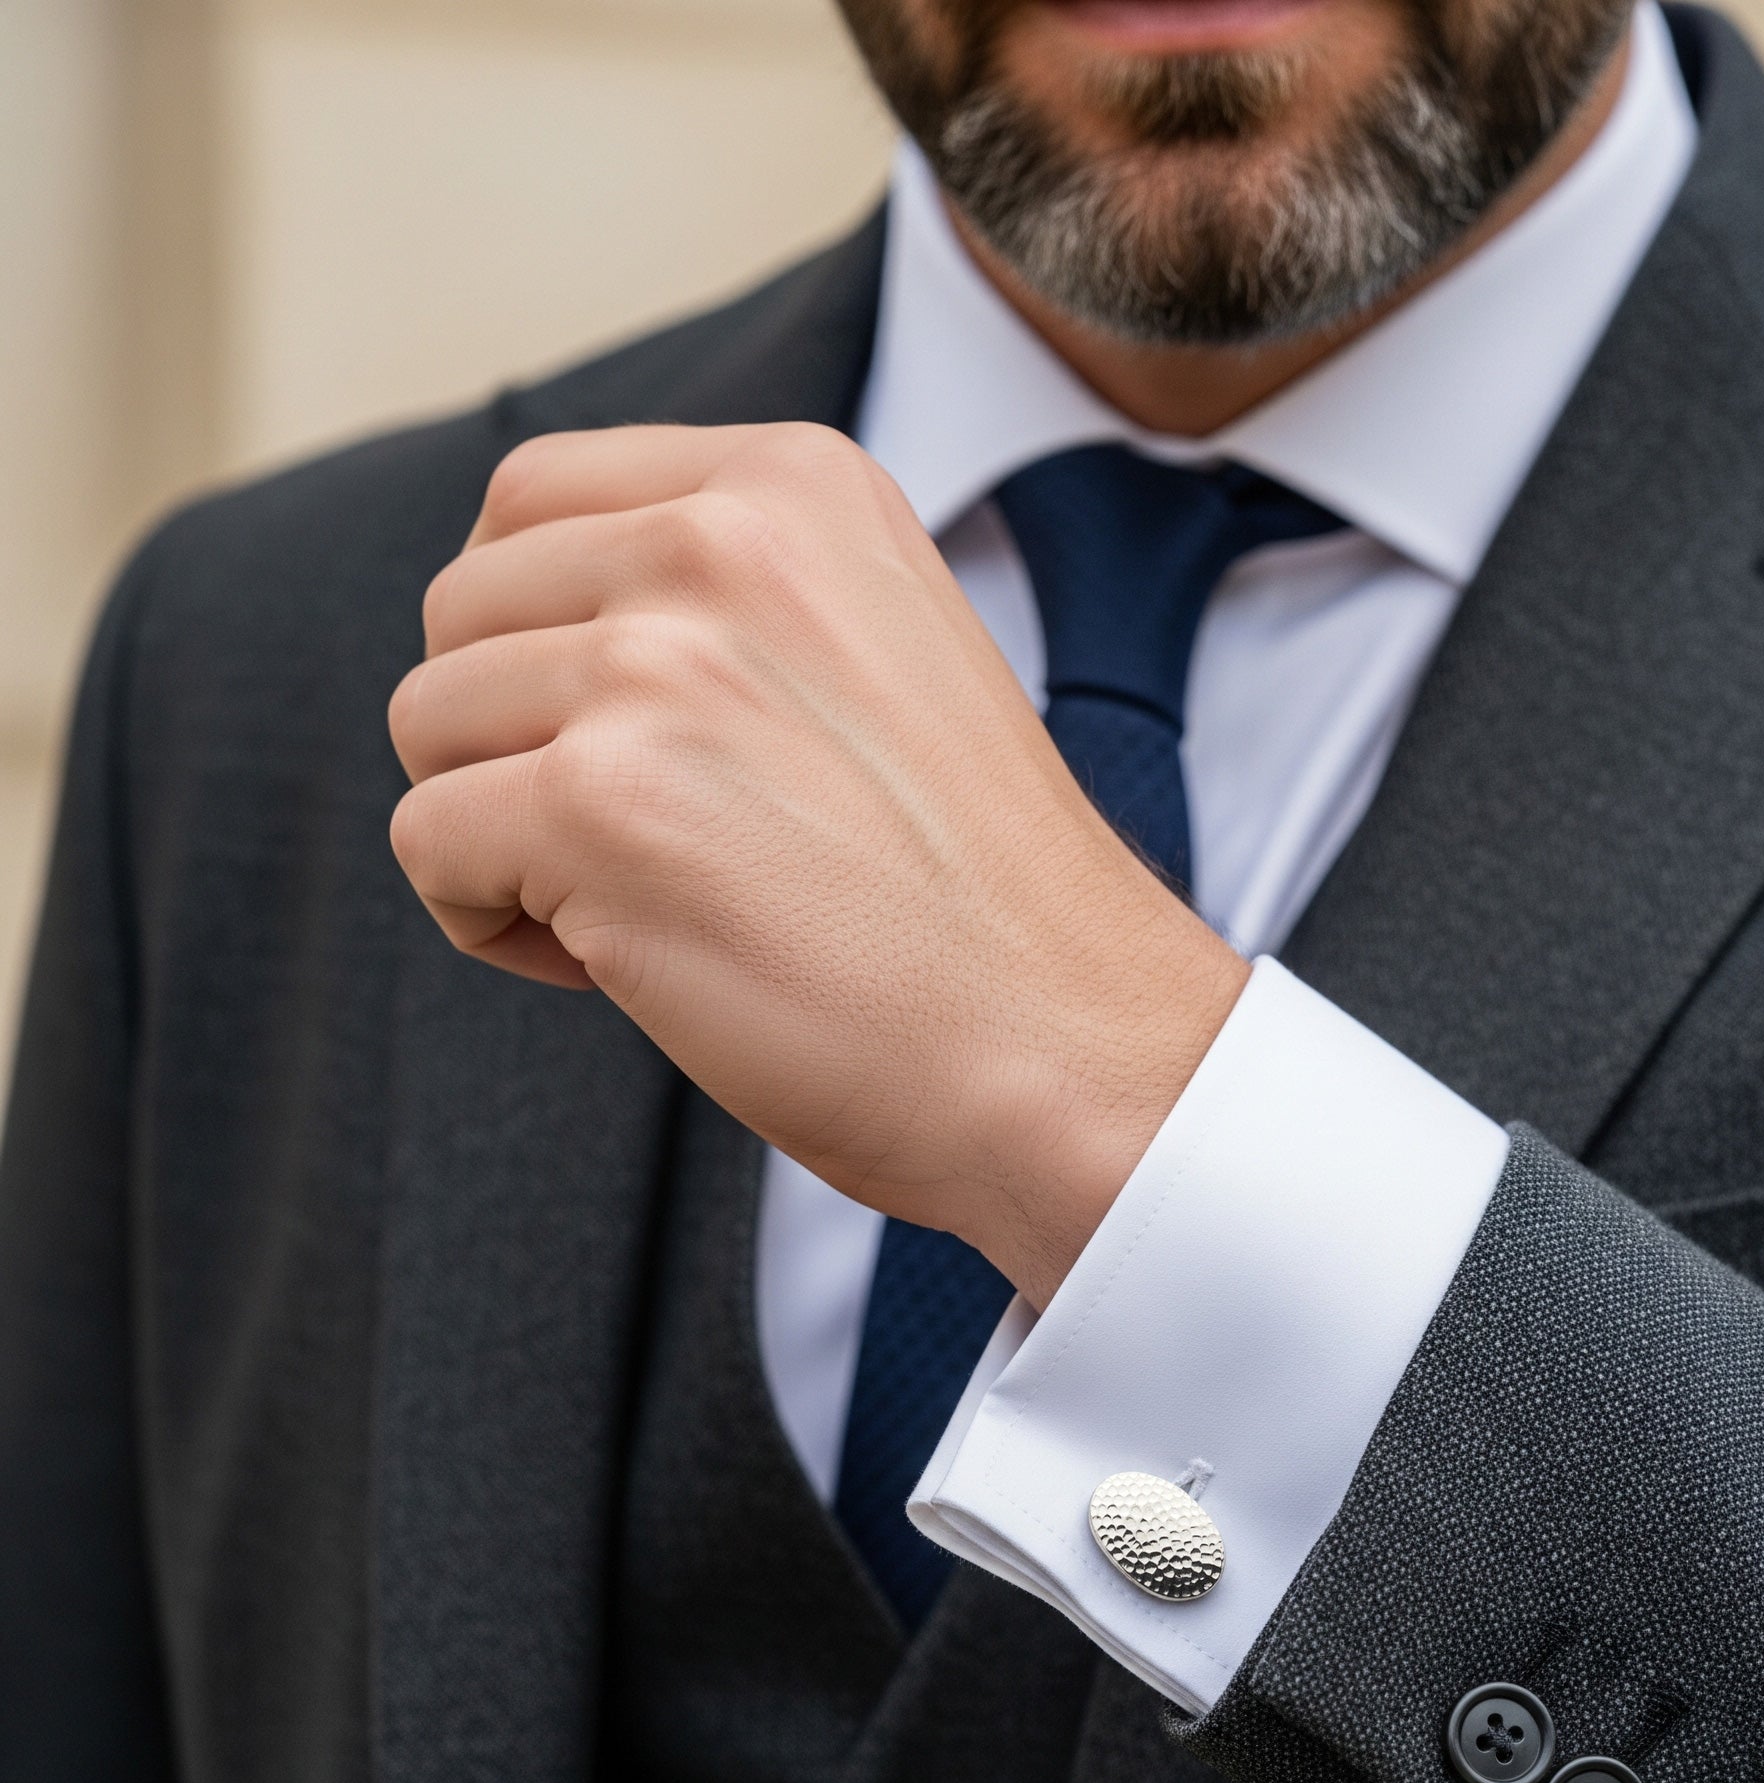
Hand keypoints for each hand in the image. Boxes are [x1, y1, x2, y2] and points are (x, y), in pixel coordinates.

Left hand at [388, 425, 1247, 1304]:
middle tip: (643, 841)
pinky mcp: (601, 805)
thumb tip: (529, 631)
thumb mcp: (880, 653)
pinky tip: (618, 966)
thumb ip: (724, 601)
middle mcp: (723, 542)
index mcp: (796, 486)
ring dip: (500, 831)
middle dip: (512, 737)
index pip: (533, 497)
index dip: (540, 635)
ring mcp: (660, 667)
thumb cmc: (973, 895)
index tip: (636, 740)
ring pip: (428, 725)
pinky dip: (491, 923)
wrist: (1068, 1048)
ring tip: (640, 901)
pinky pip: (429, 843)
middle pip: (462, 611)